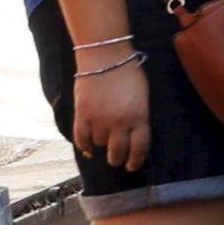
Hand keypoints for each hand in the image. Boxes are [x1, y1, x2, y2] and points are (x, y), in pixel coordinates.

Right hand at [68, 55, 148, 172]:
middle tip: (117, 161)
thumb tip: (133, 133)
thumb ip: (138, 116)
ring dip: (101, 146)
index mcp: (139, 117)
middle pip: (117, 151)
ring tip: (103, 145)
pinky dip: (84, 146)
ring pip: (99, 144)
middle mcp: (119, 122)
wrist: (104, 58)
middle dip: (117, 159)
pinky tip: (88, 149)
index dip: (135, 160)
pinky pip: (81, 138)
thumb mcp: (142, 97)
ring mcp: (99, 119)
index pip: (139, 148)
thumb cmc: (128, 74)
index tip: (132, 166)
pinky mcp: (82, 114)